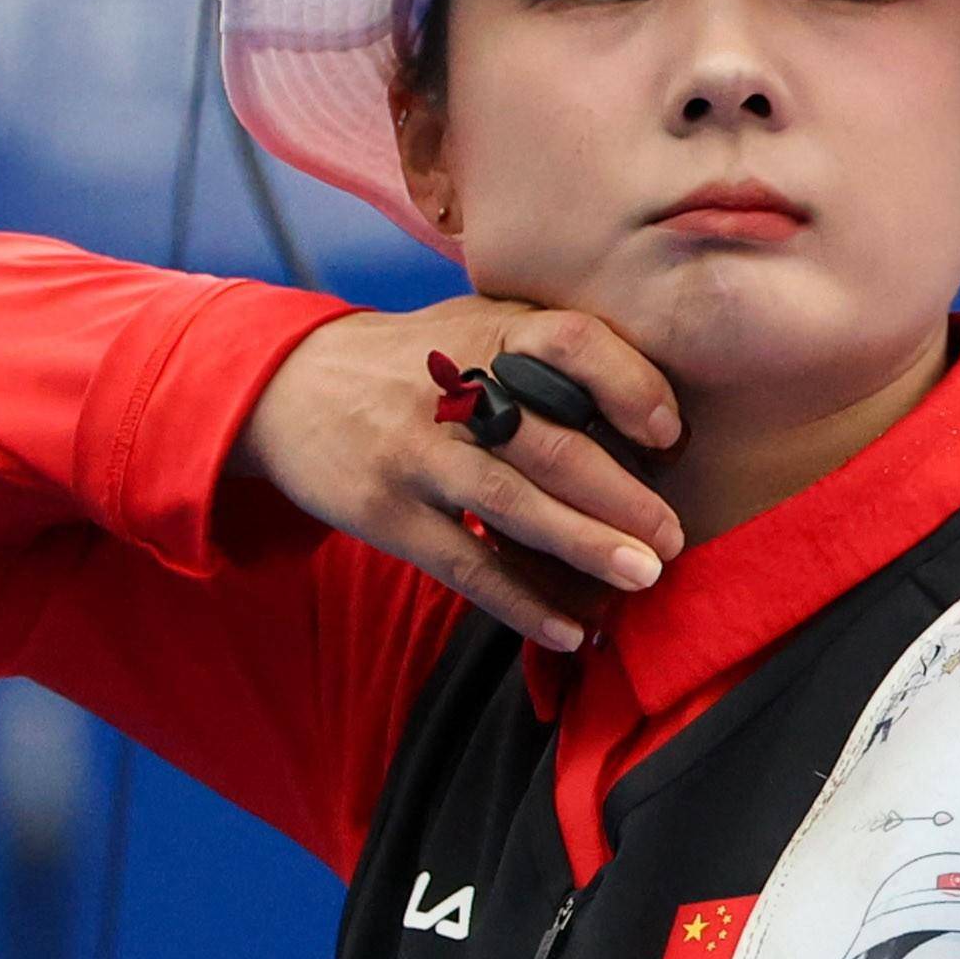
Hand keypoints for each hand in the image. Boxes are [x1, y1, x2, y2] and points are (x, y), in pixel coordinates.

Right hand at [239, 301, 687, 651]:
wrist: (286, 383)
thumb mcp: (476, 326)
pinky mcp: (386, 512)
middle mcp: (453, 393)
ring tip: (642, 577)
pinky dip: (520, 603)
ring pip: (510, 504)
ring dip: (582, 545)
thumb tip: (660, 409)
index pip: (569, 344)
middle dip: (621, 496)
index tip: (669, 431)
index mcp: (488, 334)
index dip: (626, 384)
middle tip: (673, 538)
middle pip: (547, 442)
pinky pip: (464, 564)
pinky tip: (569, 632)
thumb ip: (550, 352)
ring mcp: (416, 454)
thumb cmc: (416, 362)